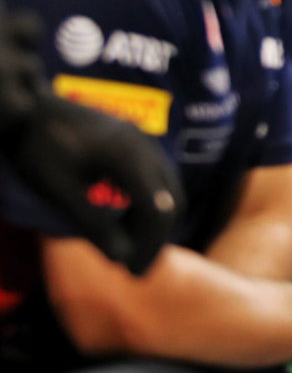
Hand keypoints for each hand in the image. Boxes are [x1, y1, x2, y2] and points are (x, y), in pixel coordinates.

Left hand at [0, 3, 180, 274]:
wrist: (28, 109)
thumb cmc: (39, 150)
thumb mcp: (61, 192)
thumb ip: (94, 224)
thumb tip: (121, 258)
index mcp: (131, 159)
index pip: (159, 211)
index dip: (150, 246)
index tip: (133, 273)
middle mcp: (147, 148)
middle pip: (171, 200)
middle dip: (156, 237)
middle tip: (134, 265)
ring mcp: (144, 142)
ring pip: (168, 188)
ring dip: (154, 220)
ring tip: (129, 244)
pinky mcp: (135, 141)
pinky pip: (157, 177)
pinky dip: (149, 202)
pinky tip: (126, 216)